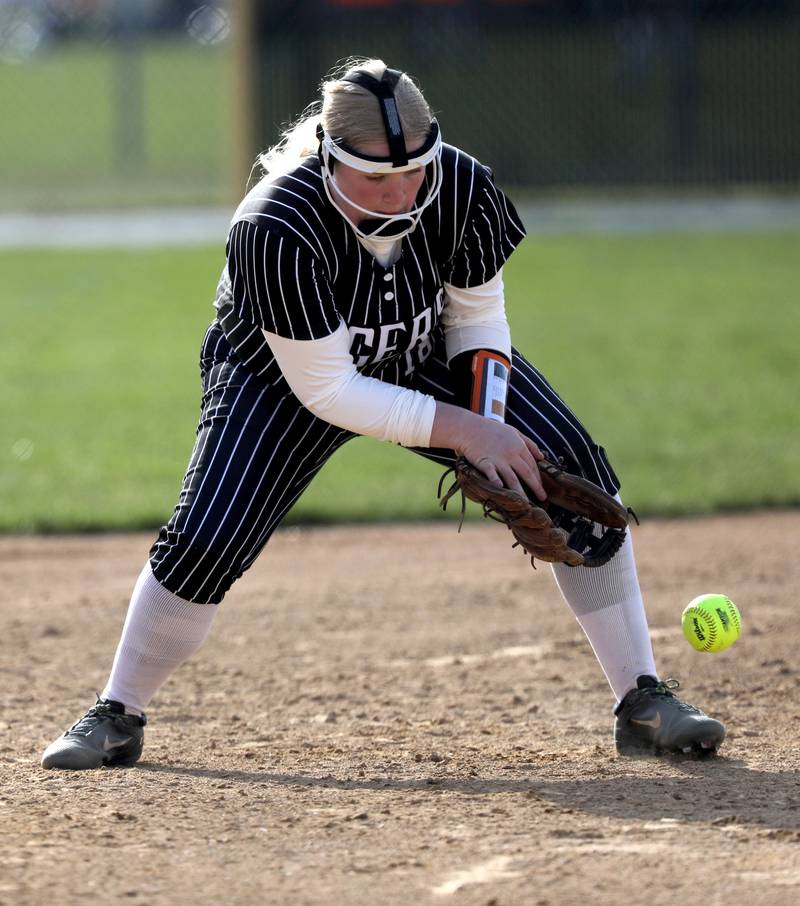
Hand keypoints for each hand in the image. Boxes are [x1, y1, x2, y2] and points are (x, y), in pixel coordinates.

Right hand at [431, 403, 546, 500]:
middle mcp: (511, 454)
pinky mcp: (485, 463)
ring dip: (520, 492)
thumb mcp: (514, 431)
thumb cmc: (491, 430)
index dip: (538, 478)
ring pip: (513, 478)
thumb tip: (541, 457)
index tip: (541, 488)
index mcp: (519, 446)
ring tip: (526, 503)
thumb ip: (529, 443)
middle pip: (527, 473)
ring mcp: (498, 459)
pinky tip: (502, 490)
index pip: (532, 465)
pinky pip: (492, 475)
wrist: (469, 428)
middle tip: (542, 498)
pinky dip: (497, 482)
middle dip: (536, 487)